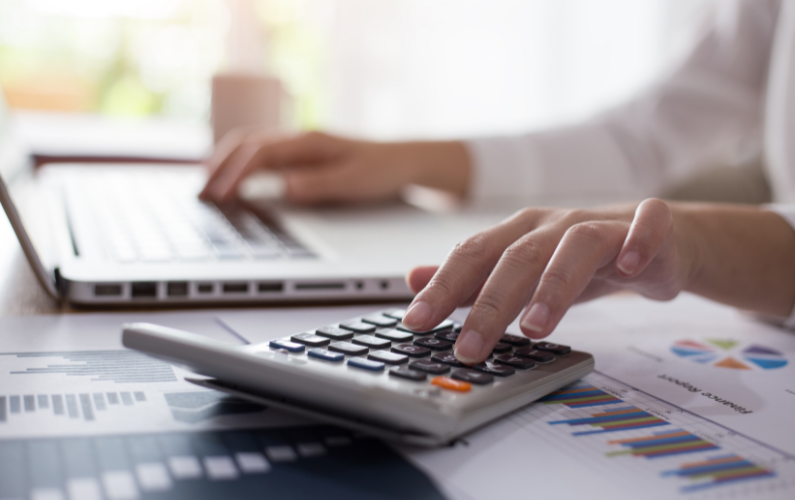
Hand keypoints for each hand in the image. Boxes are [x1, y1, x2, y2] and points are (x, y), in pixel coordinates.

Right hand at [200, 130, 470, 203]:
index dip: (236, 174)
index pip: (259, 154)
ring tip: (207, 185)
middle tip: (201, 192)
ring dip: (226, 163)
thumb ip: (319, 184)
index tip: (221, 195)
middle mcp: (300, 139)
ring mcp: (300, 145)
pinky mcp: (302, 154)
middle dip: (220, 167)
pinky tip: (235, 181)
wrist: (405, 161)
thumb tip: (284, 187)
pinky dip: (241, 165)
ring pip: (251, 146)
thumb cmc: (382, 170)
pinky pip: (263, 155)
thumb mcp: (355, 182)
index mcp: (309, 142)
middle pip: (246, 144)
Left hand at [402, 199, 692, 363]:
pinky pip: (648, 227)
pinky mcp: (650, 227)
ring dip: (554, 285)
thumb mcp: (520, 270)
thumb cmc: (580, 259)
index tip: (415, 323)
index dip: (442, 287)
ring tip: (535, 329)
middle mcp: (555, 225)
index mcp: (520, 233)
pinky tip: (629, 271)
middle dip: (490, 303)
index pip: (473, 255)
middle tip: (470, 347)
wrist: (654, 239)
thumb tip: (413, 279)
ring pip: (576, 245)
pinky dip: (637, 243)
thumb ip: (470, 278)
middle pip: (517, 256)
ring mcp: (603, 223)